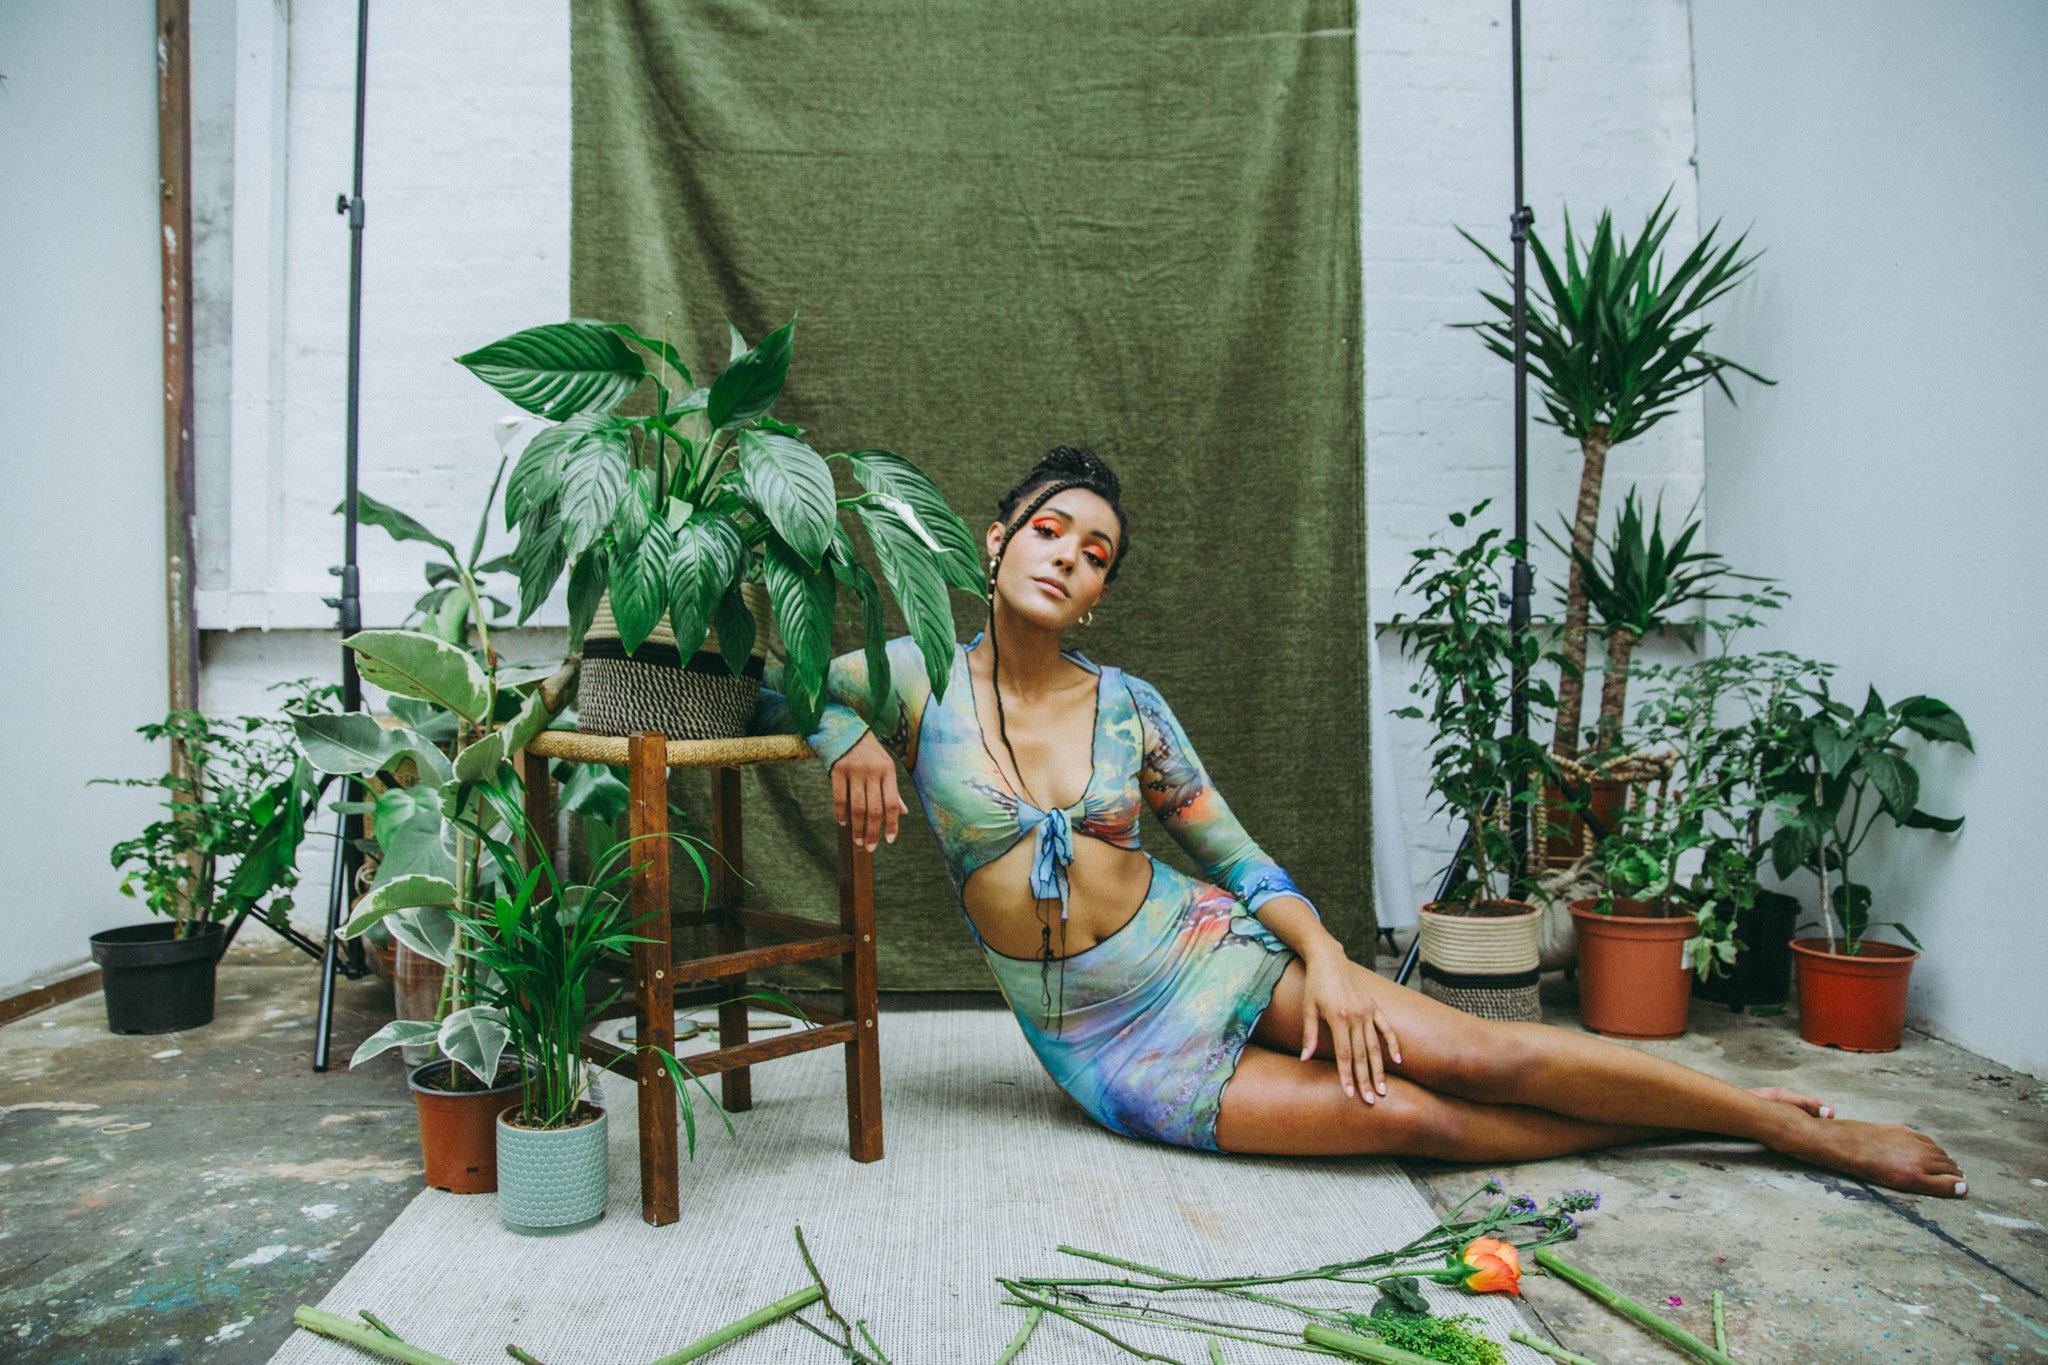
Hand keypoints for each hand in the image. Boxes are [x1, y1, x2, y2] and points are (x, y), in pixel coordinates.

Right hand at [830, 732, 906, 852]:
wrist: (847, 729)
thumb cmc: (870, 753)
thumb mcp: (885, 766)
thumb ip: (893, 790)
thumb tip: (903, 812)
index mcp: (888, 771)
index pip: (892, 803)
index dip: (892, 824)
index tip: (889, 840)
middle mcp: (873, 771)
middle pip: (874, 809)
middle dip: (872, 832)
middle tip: (869, 847)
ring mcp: (854, 770)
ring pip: (857, 807)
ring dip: (857, 828)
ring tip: (858, 841)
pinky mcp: (837, 770)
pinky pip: (839, 798)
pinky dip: (841, 813)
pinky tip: (843, 823)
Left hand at [1299, 954, 1402, 1103]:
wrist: (1329, 959)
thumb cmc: (1315, 984)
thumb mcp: (1308, 1008)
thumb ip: (1309, 1035)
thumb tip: (1305, 1059)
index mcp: (1338, 1018)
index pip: (1345, 1054)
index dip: (1347, 1075)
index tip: (1350, 1094)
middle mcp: (1356, 1016)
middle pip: (1362, 1055)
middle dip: (1366, 1079)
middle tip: (1371, 1100)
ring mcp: (1368, 1012)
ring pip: (1375, 1046)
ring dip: (1379, 1069)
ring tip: (1383, 1089)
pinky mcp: (1374, 1007)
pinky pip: (1386, 1029)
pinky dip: (1392, 1044)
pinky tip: (1397, 1061)